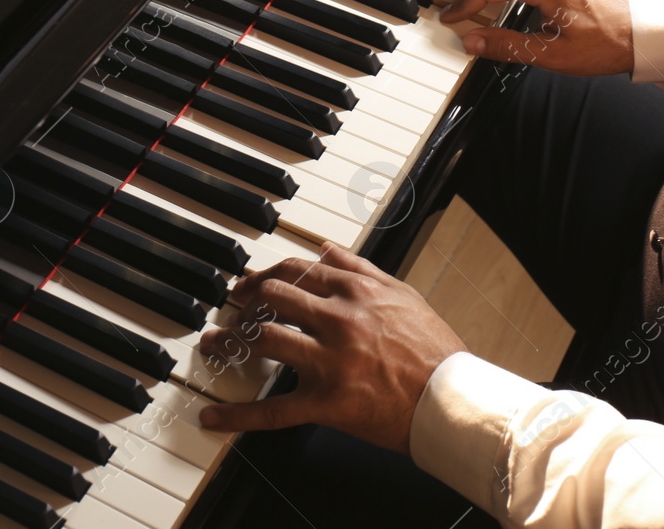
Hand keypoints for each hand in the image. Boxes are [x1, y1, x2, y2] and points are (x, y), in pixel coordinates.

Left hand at [195, 242, 465, 454]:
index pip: (295, 270)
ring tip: (216, 345)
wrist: (453, 400)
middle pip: (273, 298)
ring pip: (266, 341)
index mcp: (355, 291)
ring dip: (233, 341)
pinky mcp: (328, 403)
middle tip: (232, 312)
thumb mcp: (402, 294)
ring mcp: (330, 361)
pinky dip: (237, 414)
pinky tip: (211, 415)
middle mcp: (339, 319)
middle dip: (245, 303)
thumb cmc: (434, 349)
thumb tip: (324, 248)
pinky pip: (273, 410)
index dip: (264, 276)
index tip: (249, 286)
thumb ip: (359, 267)